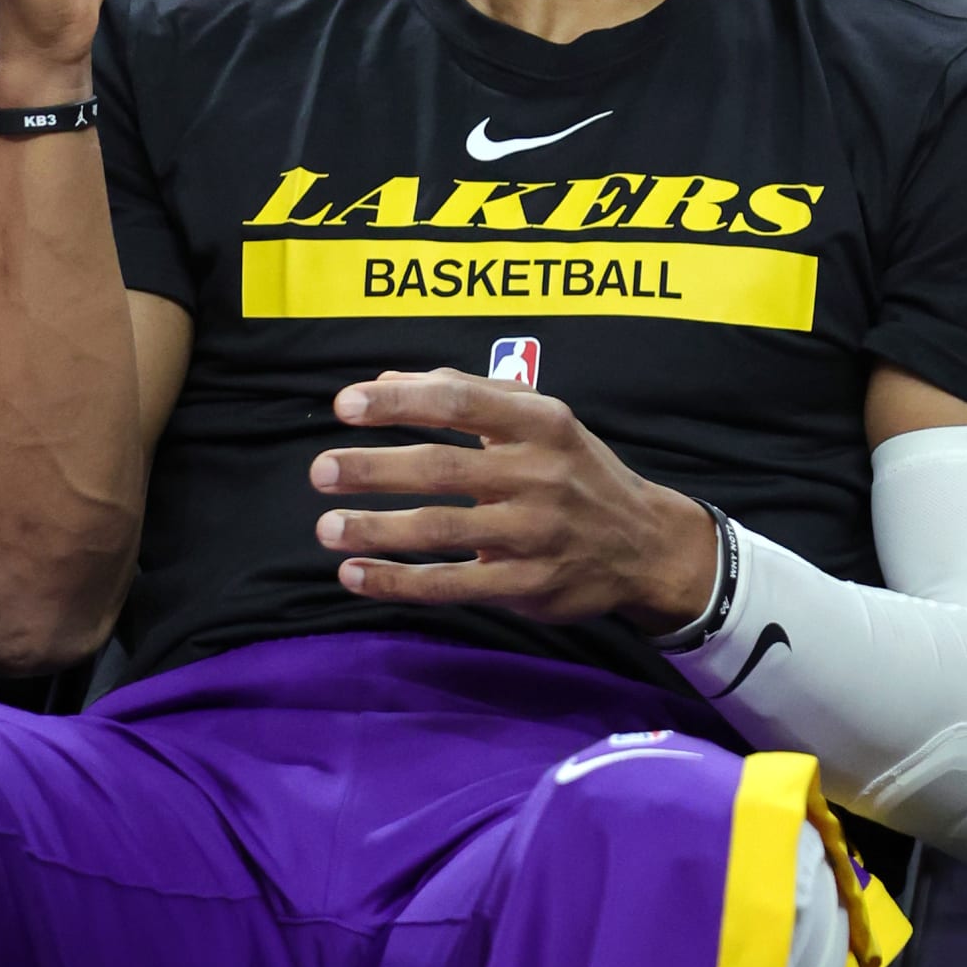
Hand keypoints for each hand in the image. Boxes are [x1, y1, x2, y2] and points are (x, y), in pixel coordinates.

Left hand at [309, 369, 717, 628]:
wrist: (646, 545)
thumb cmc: (574, 471)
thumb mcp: (537, 419)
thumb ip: (465, 394)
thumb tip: (384, 380)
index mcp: (540, 423)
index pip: (458, 404)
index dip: (398, 403)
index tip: (345, 405)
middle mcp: (539, 475)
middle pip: (443, 468)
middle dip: (374, 469)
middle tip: (321, 471)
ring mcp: (535, 534)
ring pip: (442, 529)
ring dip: (377, 529)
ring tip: (327, 527)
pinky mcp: (528, 585)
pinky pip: (452, 584)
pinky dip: (398, 581)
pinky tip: (356, 574)